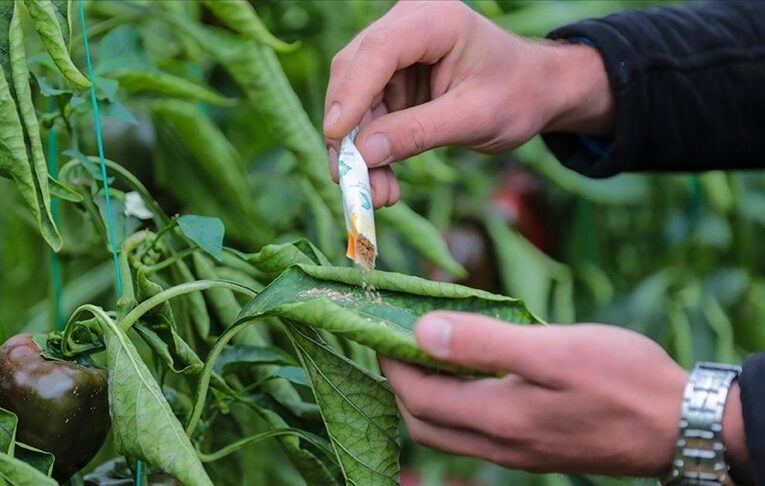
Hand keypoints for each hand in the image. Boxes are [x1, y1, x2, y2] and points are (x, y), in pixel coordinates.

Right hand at [324, 1, 613, 207]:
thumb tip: (365, 154)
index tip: (336, 137)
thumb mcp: (475, 118)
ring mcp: (397, 53)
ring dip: (359, 150)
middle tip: (352, 182)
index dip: (352, 94)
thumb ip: (420, 132)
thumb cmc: (519, 94)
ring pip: (355, 100)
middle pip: (355, 74)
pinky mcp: (393, 80)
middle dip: (349, 132)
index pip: (379, 51)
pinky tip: (383, 183)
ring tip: (378, 194)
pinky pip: (367, 116)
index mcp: (436, 20)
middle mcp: (408, 26)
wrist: (537, 92)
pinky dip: (371, 151)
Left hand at [380, 312, 693, 476]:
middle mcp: (500, 444)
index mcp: (499, 417)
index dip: (393, 363)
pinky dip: (457, 404)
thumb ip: (484, 343)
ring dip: (427, 395)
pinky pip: (474, 433)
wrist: (679, 424)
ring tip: (430, 353)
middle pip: (424, 421)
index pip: (418, 396)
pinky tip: (472, 374)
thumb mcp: (554, 349)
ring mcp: (517, 451)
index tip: (383, 328)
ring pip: (447, 432)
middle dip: (401, 382)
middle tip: (400, 341)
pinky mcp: (534, 449)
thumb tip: (422, 332)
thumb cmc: (622, 379)